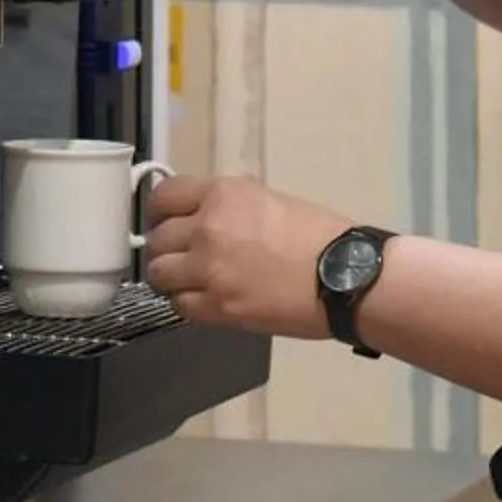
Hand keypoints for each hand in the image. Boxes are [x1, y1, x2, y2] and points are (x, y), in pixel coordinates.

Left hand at [143, 172, 353, 339]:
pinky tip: (204, 299)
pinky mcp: (217, 307)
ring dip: (169, 277)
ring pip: (158, 274)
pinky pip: (178, 304)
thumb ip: (232, 202)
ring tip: (188, 280)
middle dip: (165, 247)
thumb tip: (210, 206)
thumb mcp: (271, 199)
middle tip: (181, 255)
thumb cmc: (319, 236)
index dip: (159, 211)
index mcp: (223, 194)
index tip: (164, 221)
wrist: (345, 278)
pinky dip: (186, 302)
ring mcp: (209, 270)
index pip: (164, 196)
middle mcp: (208, 228)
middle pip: (156, 238)